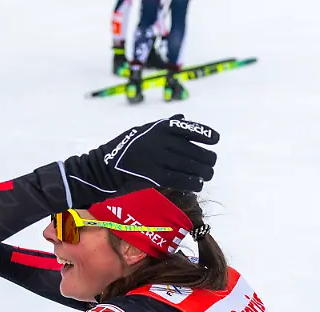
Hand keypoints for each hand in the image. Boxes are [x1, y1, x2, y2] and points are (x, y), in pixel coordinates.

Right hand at [62, 115, 219, 204]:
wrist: (103, 167)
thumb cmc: (124, 147)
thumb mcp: (143, 130)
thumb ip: (165, 125)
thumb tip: (182, 118)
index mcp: (159, 128)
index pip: (189, 129)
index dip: (205, 134)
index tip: (215, 140)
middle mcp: (161, 142)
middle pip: (194, 151)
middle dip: (207, 159)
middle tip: (211, 164)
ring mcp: (159, 160)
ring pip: (191, 168)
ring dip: (204, 173)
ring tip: (207, 176)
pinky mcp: (156, 177)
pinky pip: (182, 180)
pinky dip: (193, 184)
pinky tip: (198, 185)